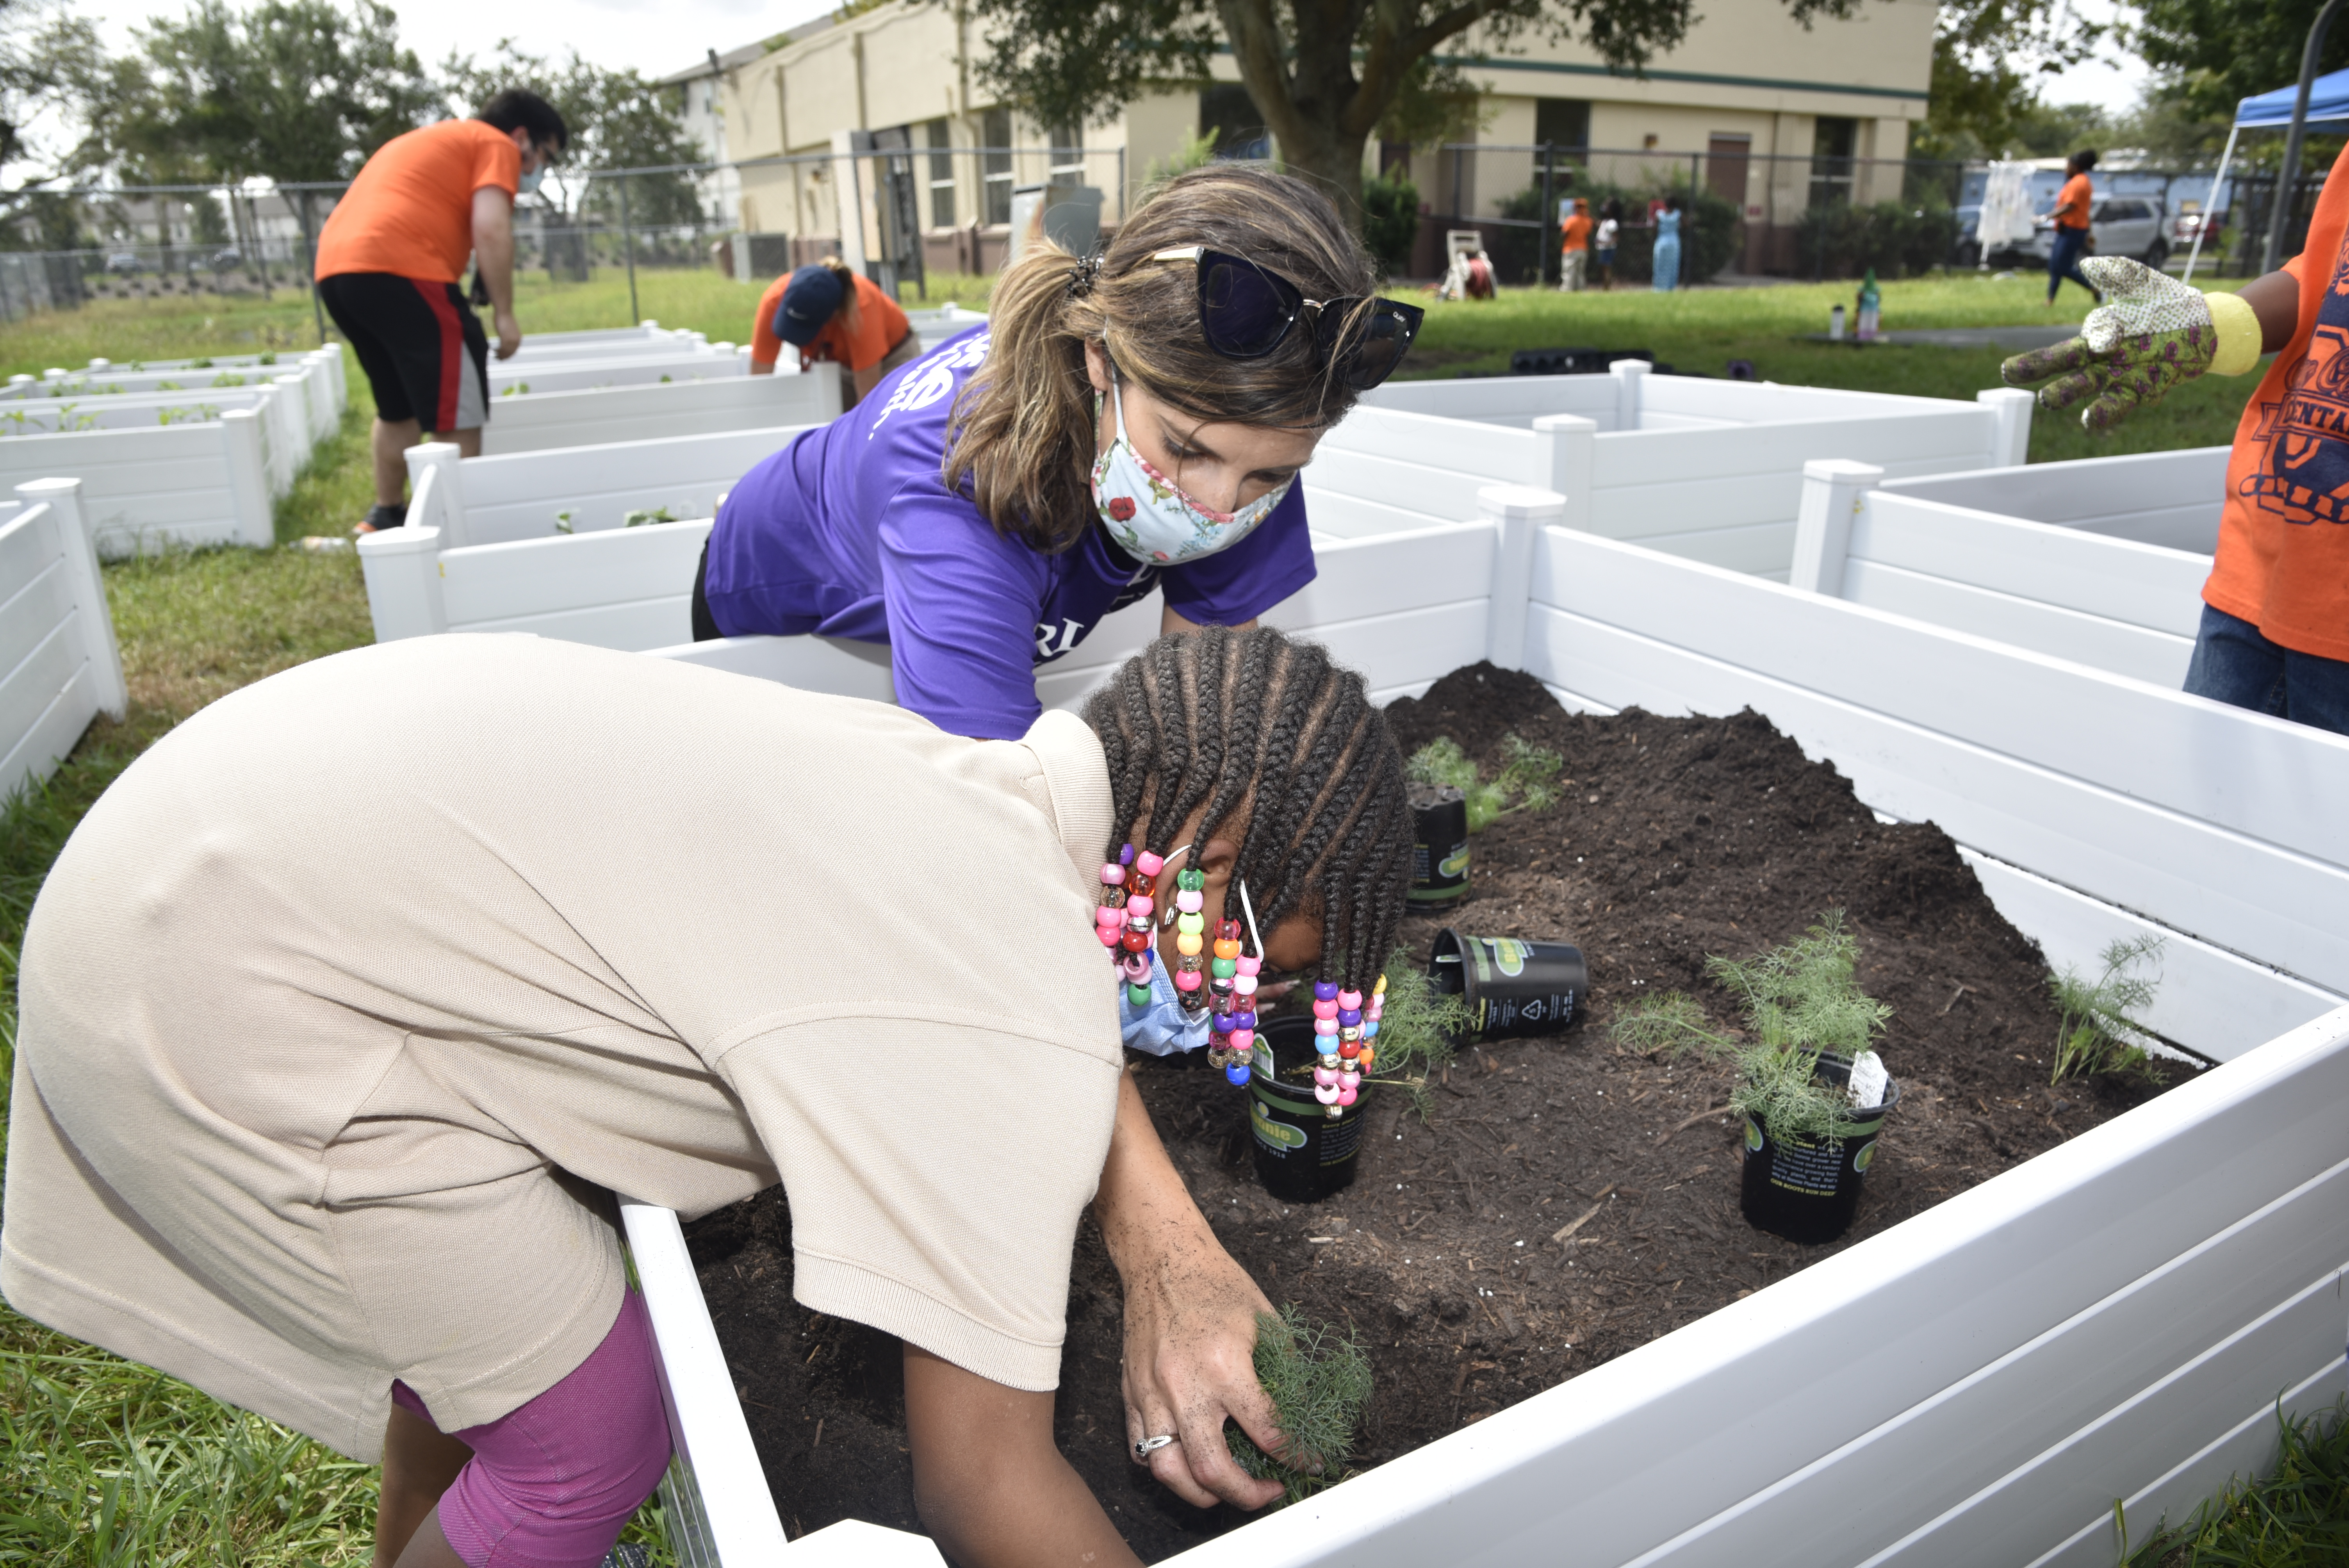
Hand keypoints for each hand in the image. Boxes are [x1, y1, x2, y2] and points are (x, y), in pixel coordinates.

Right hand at [493, 308, 520, 360]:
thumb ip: (508, 336)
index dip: (508, 355)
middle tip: (497, 358)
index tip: (502, 358)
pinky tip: (493, 350)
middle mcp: (516, 341)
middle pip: (510, 353)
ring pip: (505, 352)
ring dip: (500, 355)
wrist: (504, 312)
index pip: (513, 351)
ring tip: (495, 356)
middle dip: (503, 357)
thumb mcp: (508, 330)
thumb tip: (504, 341)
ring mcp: (511, 340)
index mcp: (518, 339)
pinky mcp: (505, 339)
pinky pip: (502, 349)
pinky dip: (498, 351)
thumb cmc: (504, 319)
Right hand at [1119, 1230, 1286, 1510]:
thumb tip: (1300, 1413)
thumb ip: (1284, 1369)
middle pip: (1213, 1469)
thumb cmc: (1214, 1283)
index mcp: (1225, 1364)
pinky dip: (1167, 1468)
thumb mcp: (1265, 1320)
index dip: (1297, 1456)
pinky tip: (1190, 1463)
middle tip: (1269, 1491)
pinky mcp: (1131, 1393)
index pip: (1268, 1431)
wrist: (1162, 1257)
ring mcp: (1151, 1393)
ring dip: (1202, 1494)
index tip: (1310, 1462)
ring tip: (1226, 1490)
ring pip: (1169, 1471)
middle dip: (1248, 1494)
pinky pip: (1141, 1450)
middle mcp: (1184, 1385)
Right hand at [2000, 256, 2217, 431]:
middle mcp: (2100, 361)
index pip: (2061, 351)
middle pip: (2065, 369)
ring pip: (2086, 388)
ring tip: (2047, 400)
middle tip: (2014, 378)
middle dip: (2041, 373)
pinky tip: (2089, 419)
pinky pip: (2120, 403)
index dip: (2044, 360)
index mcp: (2095, 338)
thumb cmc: (2169, 306)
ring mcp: (2118, 377)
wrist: (2206, 331)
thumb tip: (2091, 264)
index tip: (2033, 364)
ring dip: (2067, 394)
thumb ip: (2119, 277)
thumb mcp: (2146, 287)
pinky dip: (2105, 411)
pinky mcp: (2141, 390)